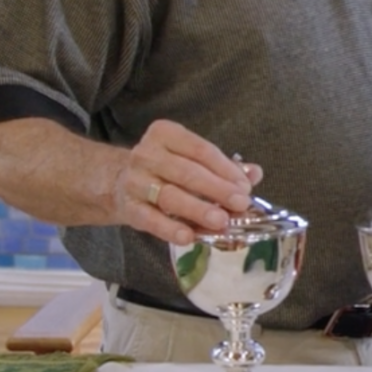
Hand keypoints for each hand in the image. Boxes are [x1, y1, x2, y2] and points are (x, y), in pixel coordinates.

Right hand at [116, 119, 258, 245]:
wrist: (116, 182)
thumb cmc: (165, 169)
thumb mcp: (191, 159)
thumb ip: (224, 166)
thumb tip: (255, 173)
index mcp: (166, 134)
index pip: (200, 150)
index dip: (225, 169)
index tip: (245, 187)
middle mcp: (147, 154)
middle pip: (187, 172)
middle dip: (217, 189)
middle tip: (240, 204)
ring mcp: (135, 181)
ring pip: (170, 196)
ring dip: (198, 209)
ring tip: (221, 222)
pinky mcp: (128, 208)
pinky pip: (151, 219)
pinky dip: (170, 229)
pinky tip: (189, 237)